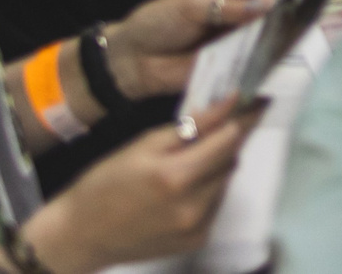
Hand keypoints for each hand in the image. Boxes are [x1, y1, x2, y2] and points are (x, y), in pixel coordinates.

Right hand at [23, 98, 265, 273]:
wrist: (82, 235)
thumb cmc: (106, 182)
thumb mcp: (143, 144)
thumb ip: (191, 126)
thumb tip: (229, 104)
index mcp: (176, 176)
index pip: (228, 139)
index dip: (244, 117)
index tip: (258, 100)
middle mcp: (193, 206)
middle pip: (230, 160)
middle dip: (223, 142)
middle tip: (205, 133)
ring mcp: (197, 227)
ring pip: (225, 181)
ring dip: (215, 167)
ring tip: (184, 165)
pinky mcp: (197, 241)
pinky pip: (216, 204)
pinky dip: (207, 191)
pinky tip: (180, 190)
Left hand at [106, 0, 274, 99]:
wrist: (134, 59)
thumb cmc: (159, 22)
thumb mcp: (192, 6)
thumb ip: (229, 7)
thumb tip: (266, 5)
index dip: (272, 2)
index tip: (285, 14)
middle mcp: (234, 16)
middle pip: (263, 19)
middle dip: (275, 27)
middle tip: (287, 37)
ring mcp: (230, 43)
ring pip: (257, 44)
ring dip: (266, 49)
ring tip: (279, 56)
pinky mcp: (225, 68)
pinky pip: (245, 67)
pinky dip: (254, 70)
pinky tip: (265, 73)